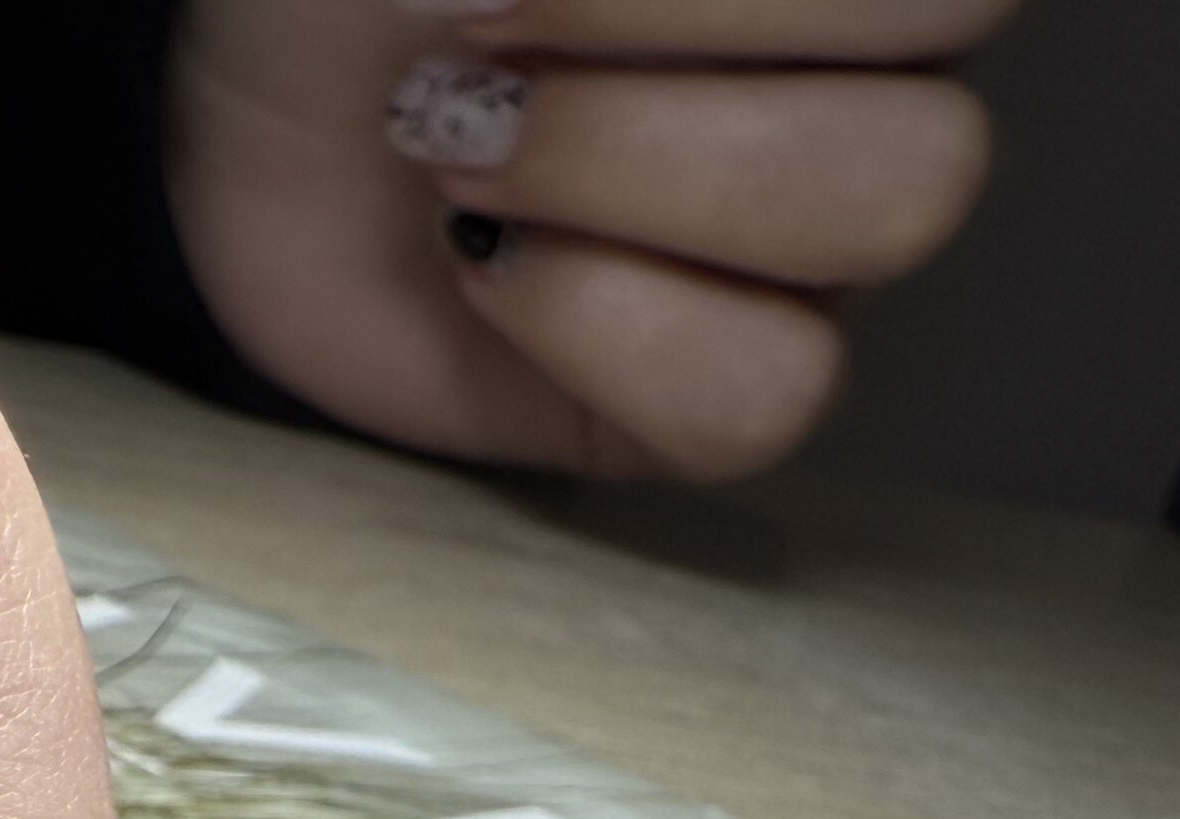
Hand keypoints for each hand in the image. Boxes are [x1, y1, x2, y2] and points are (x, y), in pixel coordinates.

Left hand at [169, 0, 1012, 478]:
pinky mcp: (703, 392)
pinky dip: (605, 326)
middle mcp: (870, 77)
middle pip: (941, 87)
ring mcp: (804, 245)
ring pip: (891, 211)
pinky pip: (769, 395)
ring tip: (461, 160)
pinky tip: (484, 267)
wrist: (239, 106)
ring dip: (640, 171)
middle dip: (666, 70)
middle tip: (467, 62)